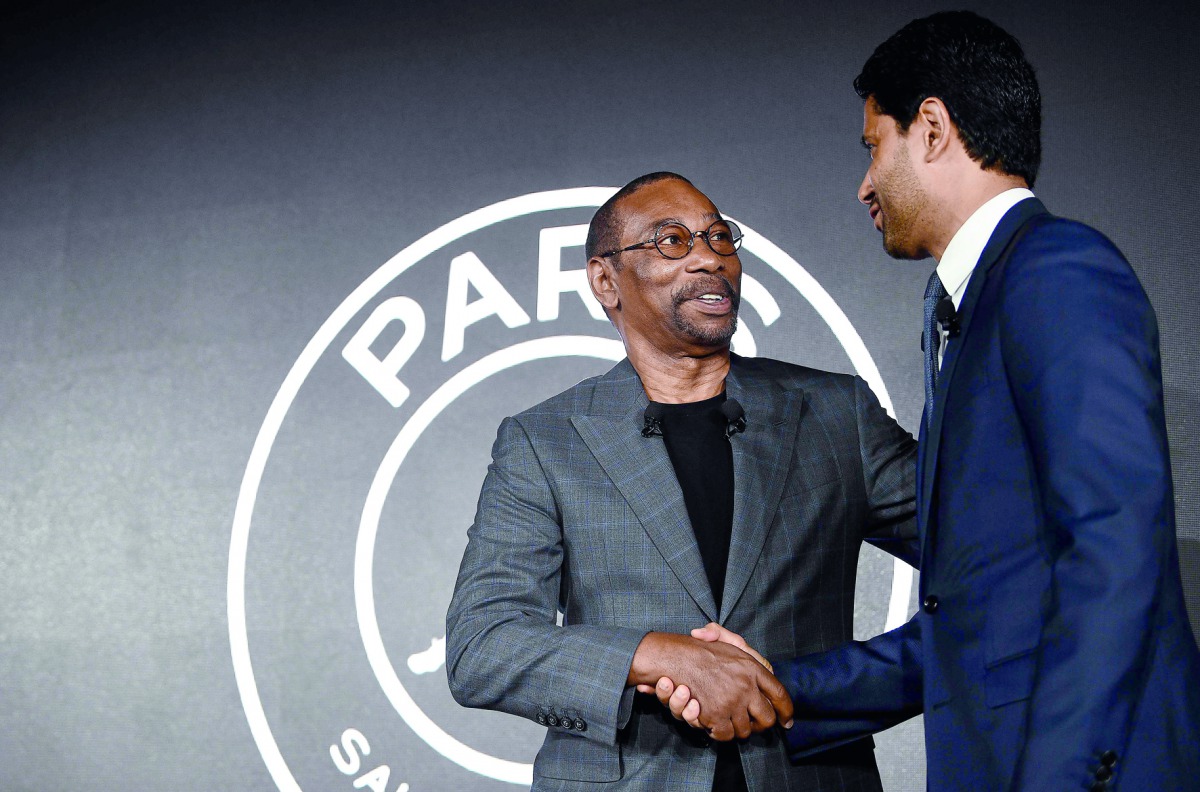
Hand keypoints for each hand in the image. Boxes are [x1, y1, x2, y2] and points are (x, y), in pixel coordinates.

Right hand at [628, 632, 792, 740]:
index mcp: (752, 667)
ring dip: (738, 729)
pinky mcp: (715, 715)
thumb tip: (767, 669)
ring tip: (728, 721)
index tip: (787, 721)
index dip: (786, 711)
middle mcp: (747, 686)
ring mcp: (732, 702)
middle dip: (761, 726)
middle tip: (753, 725)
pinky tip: (712, 724)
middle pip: (766, 719)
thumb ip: (741, 646)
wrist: (672, 656)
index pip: (780, 694)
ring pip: (745, 731)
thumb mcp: (723, 639)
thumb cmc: (698, 649)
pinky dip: (720, 733)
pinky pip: (725, 735)